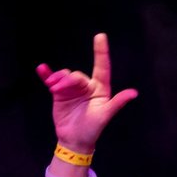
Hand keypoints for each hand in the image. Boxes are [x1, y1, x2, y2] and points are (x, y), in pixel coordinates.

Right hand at [35, 34, 137, 152]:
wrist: (74, 139)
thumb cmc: (93, 128)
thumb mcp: (105, 115)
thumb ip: (118, 102)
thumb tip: (134, 93)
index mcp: (100, 89)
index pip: (102, 67)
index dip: (101, 52)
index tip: (100, 36)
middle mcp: (87, 86)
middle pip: (77, 75)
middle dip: (69, 80)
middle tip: (60, 89)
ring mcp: (72, 89)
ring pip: (65, 76)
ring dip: (58, 79)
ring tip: (54, 88)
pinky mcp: (59, 94)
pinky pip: (52, 80)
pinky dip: (47, 75)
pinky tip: (41, 69)